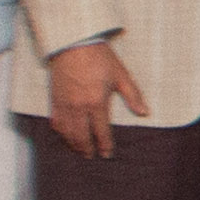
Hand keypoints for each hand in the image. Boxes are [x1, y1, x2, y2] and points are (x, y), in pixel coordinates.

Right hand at [45, 40, 150, 159]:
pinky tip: (65, 135)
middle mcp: (79, 107)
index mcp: (97, 102)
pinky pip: (56, 121)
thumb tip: (144, 112)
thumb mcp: (121, 75)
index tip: (107, 154)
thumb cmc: (100, 58)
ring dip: (73, 143)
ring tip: (80, 150)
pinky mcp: (54, 99)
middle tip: (91, 156)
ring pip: (67, 132)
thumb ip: (133, 96)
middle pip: (82, 136)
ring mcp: (65, 104)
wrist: (74, 43)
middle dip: (87, 149)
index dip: (105, 145)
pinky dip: (61, 132)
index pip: (101, 131)